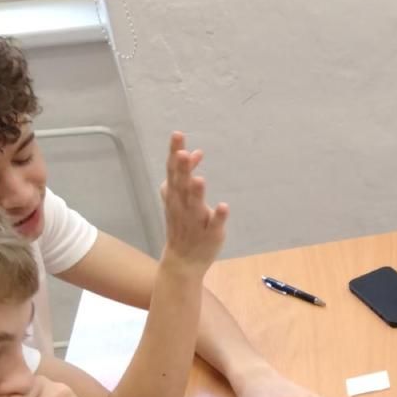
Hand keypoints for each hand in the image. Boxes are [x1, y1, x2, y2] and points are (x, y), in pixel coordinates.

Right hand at [160, 131, 228, 271]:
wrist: (182, 262)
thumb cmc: (182, 224)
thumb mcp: (179, 198)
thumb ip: (185, 175)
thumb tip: (193, 152)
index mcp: (174, 197)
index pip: (172, 171)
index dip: (174, 153)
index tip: (178, 134)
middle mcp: (182, 208)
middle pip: (181, 186)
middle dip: (182, 170)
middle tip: (183, 152)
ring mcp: (196, 222)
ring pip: (195, 206)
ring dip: (197, 193)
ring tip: (200, 179)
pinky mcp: (210, 235)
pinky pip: (214, 225)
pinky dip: (219, 217)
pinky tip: (224, 206)